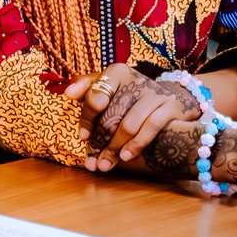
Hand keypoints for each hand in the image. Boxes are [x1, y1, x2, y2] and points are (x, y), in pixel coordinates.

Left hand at [65, 63, 200, 170]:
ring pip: (129, 125)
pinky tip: (125, 156)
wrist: (167, 97)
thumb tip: (68, 93)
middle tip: (91, 161)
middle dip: (99, 142)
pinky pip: (150, 128)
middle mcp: (135, 80)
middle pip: (111, 115)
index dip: (87, 119)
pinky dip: (136, 145)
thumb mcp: (107, 84)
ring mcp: (154, 94)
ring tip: (104, 164)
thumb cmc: (128, 93)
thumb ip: (86, 86)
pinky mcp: (169, 107)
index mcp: (116, 72)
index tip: (82, 137)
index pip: (96, 96)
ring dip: (114, 149)